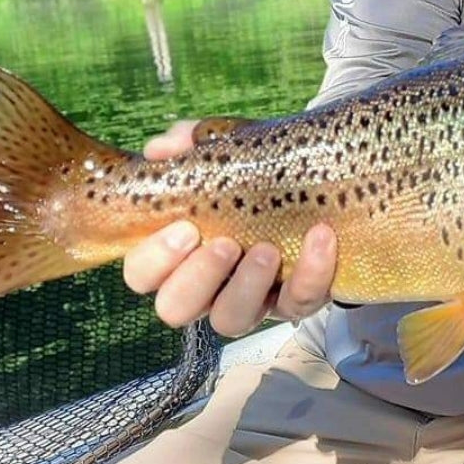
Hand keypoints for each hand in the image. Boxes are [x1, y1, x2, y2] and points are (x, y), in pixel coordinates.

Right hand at [122, 120, 338, 336]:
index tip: (186, 227)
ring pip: (231, 320)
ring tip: (268, 250)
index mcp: (179, 252)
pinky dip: (311, 273)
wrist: (319, 177)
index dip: (155, 259)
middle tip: (226, 244)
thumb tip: (161, 148)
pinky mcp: (295, 300)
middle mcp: (207, 284)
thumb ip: (189, 144)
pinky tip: (320, 237)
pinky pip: (299, 302)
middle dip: (197, 279)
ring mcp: (251, 299)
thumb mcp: (226, 150)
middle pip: (176, 309)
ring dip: (247, 287)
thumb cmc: (255, 171)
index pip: (142, 273)